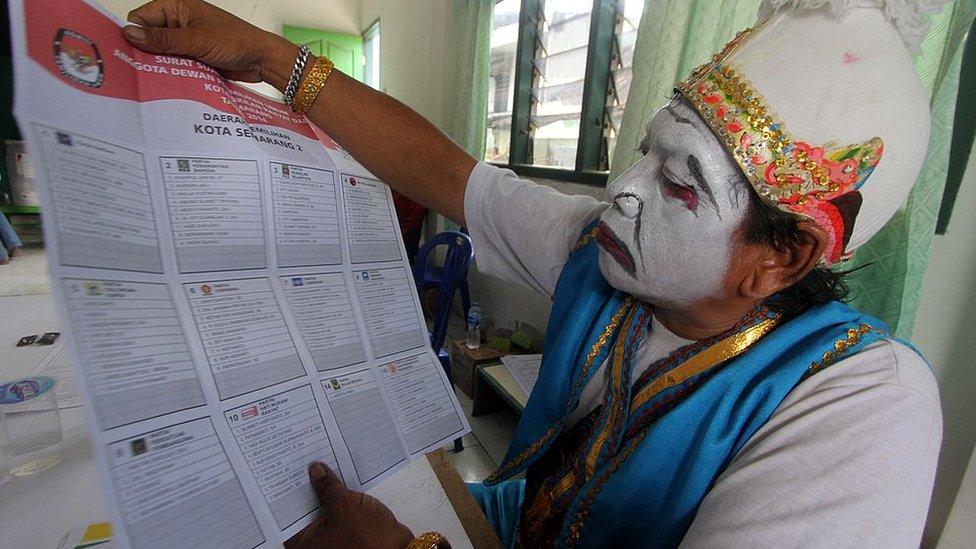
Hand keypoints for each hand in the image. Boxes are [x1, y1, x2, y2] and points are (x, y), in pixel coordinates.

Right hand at [122, 0, 294, 85]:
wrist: (262, 60)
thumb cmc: (237, 41)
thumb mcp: (196, 40)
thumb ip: (163, 39)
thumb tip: (131, 34)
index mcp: (178, 8)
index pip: (142, 17)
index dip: (133, 33)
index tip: (126, 53)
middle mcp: (179, 22)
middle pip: (149, 37)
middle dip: (145, 52)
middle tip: (137, 71)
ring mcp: (186, 40)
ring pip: (161, 53)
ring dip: (159, 65)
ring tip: (151, 80)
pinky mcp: (193, 57)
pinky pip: (175, 64)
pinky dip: (172, 72)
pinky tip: (167, 84)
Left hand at [285, 462, 414, 548]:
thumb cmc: (368, 538)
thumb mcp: (345, 505)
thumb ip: (328, 486)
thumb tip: (316, 471)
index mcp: (304, 544)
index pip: (288, 514)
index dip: (289, 491)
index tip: (291, 470)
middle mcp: (314, 544)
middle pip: (304, 510)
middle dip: (309, 488)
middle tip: (308, 463)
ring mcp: (330, 540)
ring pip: (321, 511)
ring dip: (325, 493)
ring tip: (324, 467)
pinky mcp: (345, 535)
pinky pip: (336, 514)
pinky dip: (338, 501)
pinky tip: (341, 483)